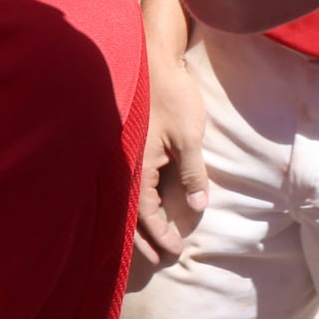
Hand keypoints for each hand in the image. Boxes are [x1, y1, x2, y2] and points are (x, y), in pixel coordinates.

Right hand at [133, 35, 211, 274]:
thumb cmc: (171, 96)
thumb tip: (195, 207)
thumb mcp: (189, 138)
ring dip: (138, 221)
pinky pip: (129, 180)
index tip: (173, 252)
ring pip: (126, 197)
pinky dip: (136, 199)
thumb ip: (191, 174)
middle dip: (142, 238)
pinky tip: (144, 207)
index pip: (144, 212)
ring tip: (149, 241)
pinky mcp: (128, 143)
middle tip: (157, 259)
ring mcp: (123, 152)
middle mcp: (124, 162)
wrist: (152, 59)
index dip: (159, 235)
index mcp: (137, 164)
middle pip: (128, 211)